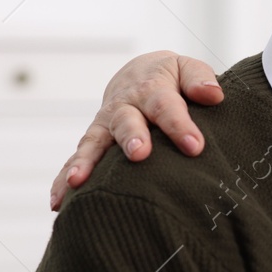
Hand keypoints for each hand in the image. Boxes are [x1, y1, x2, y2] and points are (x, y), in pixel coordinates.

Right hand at [50, 52, 222, 210]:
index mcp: (152, 89)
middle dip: (132, 138)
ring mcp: (105, 126)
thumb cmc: (171, 78)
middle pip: (126, 122)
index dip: (179, 125)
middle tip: (139, 154)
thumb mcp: (187, 68)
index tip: (194, 146)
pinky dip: (64, 178)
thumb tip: (212, 94)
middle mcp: (124, 107)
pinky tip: (58, 202)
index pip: (166, 106)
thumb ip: (199, 78)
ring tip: (79, 182)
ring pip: (94, 143)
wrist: (139, 74)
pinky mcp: (94, 142)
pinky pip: (76, 160)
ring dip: (86, 162)